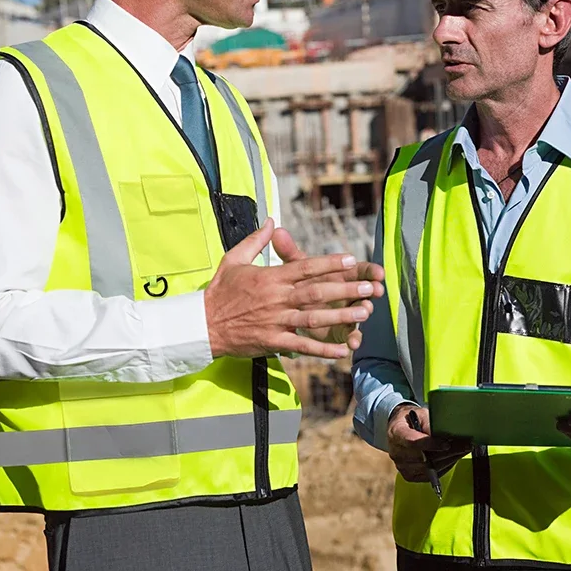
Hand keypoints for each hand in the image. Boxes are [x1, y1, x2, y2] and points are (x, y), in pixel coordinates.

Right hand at [204, 220, 381, 360]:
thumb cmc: (218, 292)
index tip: (351, 260)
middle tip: (369, 287)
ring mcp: (276, 321)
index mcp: (271, 278)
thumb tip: (270, 221)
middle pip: (316, 292)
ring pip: (314, 318)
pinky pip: (302, 346)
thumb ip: (255, 240)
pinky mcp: (272, 342)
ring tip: (363, 313)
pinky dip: (323, 349)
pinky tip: (342, 350)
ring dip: (341, 316)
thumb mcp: (233, 260)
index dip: (330, 263)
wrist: (202, 325)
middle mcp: (276, 299)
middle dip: (345, 289)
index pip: (305, 267)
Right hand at [387, 403, 470, 484]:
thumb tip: (444, 434)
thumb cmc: (413, 420)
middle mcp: (396, 452)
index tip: (447, 444)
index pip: (413, 442)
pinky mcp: (410, 476)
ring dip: (449, 459)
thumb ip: (430, 424)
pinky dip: (445, 467)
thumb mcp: (422, 414)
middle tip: (466, 445)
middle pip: (424, 457)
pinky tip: (453, 458)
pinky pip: (431, 475)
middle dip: (448, 452)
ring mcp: (402, 466)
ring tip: (463, 450)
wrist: (401, 429)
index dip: (431, 444)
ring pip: (430, 468)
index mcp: (396, 433)